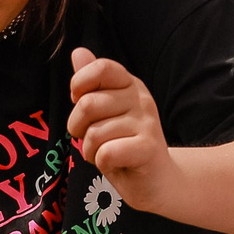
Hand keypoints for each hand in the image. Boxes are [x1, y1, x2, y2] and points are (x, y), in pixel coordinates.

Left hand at [67, 47, 171, 208]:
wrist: (157, 182)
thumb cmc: (124, 145)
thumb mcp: (105, 112)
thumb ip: (92, 84)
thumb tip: (78, 51)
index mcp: (129, 85)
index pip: (101, 68)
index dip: (80, 85)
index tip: (80, 102)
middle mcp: (141, 99)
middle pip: (87, 104)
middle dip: (77, 128)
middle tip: (92, 139)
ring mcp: (147, 123)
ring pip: (93, 134)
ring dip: (91, 151)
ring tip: (108, 153)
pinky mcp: (148, 148)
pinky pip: (105, 153)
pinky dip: (102, 164)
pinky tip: (117, 164)